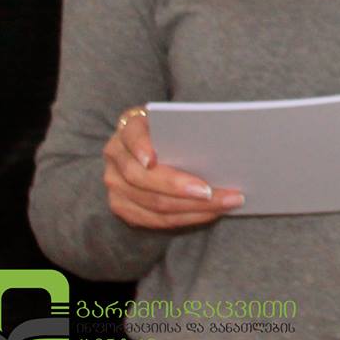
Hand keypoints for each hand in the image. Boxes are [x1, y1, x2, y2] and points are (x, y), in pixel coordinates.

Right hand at [103, 106, 243, 229]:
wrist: (153, 144)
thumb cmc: (173, 129)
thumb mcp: (176, 120)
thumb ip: (189, 126)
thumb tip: (224, 137)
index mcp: (129, 128)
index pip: (132, 136)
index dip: (140, 147)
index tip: (153, 160)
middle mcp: (116, 156)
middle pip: (142, 178)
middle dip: (179, 188)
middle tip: (211, 192)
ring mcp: (115, 184)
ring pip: (151, 203)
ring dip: (191, 207)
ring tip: (224, 203)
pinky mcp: (122, 206)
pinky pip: (153, 219)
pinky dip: (185, 218)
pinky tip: (210, 213)